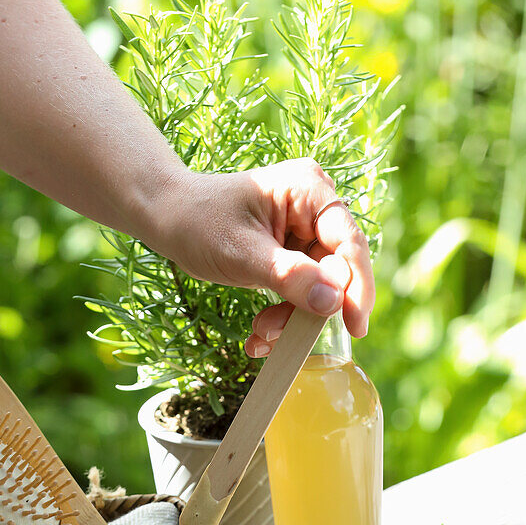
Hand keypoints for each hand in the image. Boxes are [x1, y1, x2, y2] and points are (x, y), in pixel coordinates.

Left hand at [160, 158, 374, 343]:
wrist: (168, 219)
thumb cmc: (198, 223)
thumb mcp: (241, 253)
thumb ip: (289, 277)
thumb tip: (334, 301)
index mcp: (308, 190)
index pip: (348, 242)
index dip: (357, 287)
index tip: (356, 327)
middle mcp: (314, 207)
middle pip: (336, 269)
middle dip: (311, 308)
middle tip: (277, 334)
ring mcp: (303, 231)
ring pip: (319, 287)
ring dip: (292, 317)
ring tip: (260, 335)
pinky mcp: (292, 254)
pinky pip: (301, 291)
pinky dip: (283, 314)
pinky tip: (259, 334)